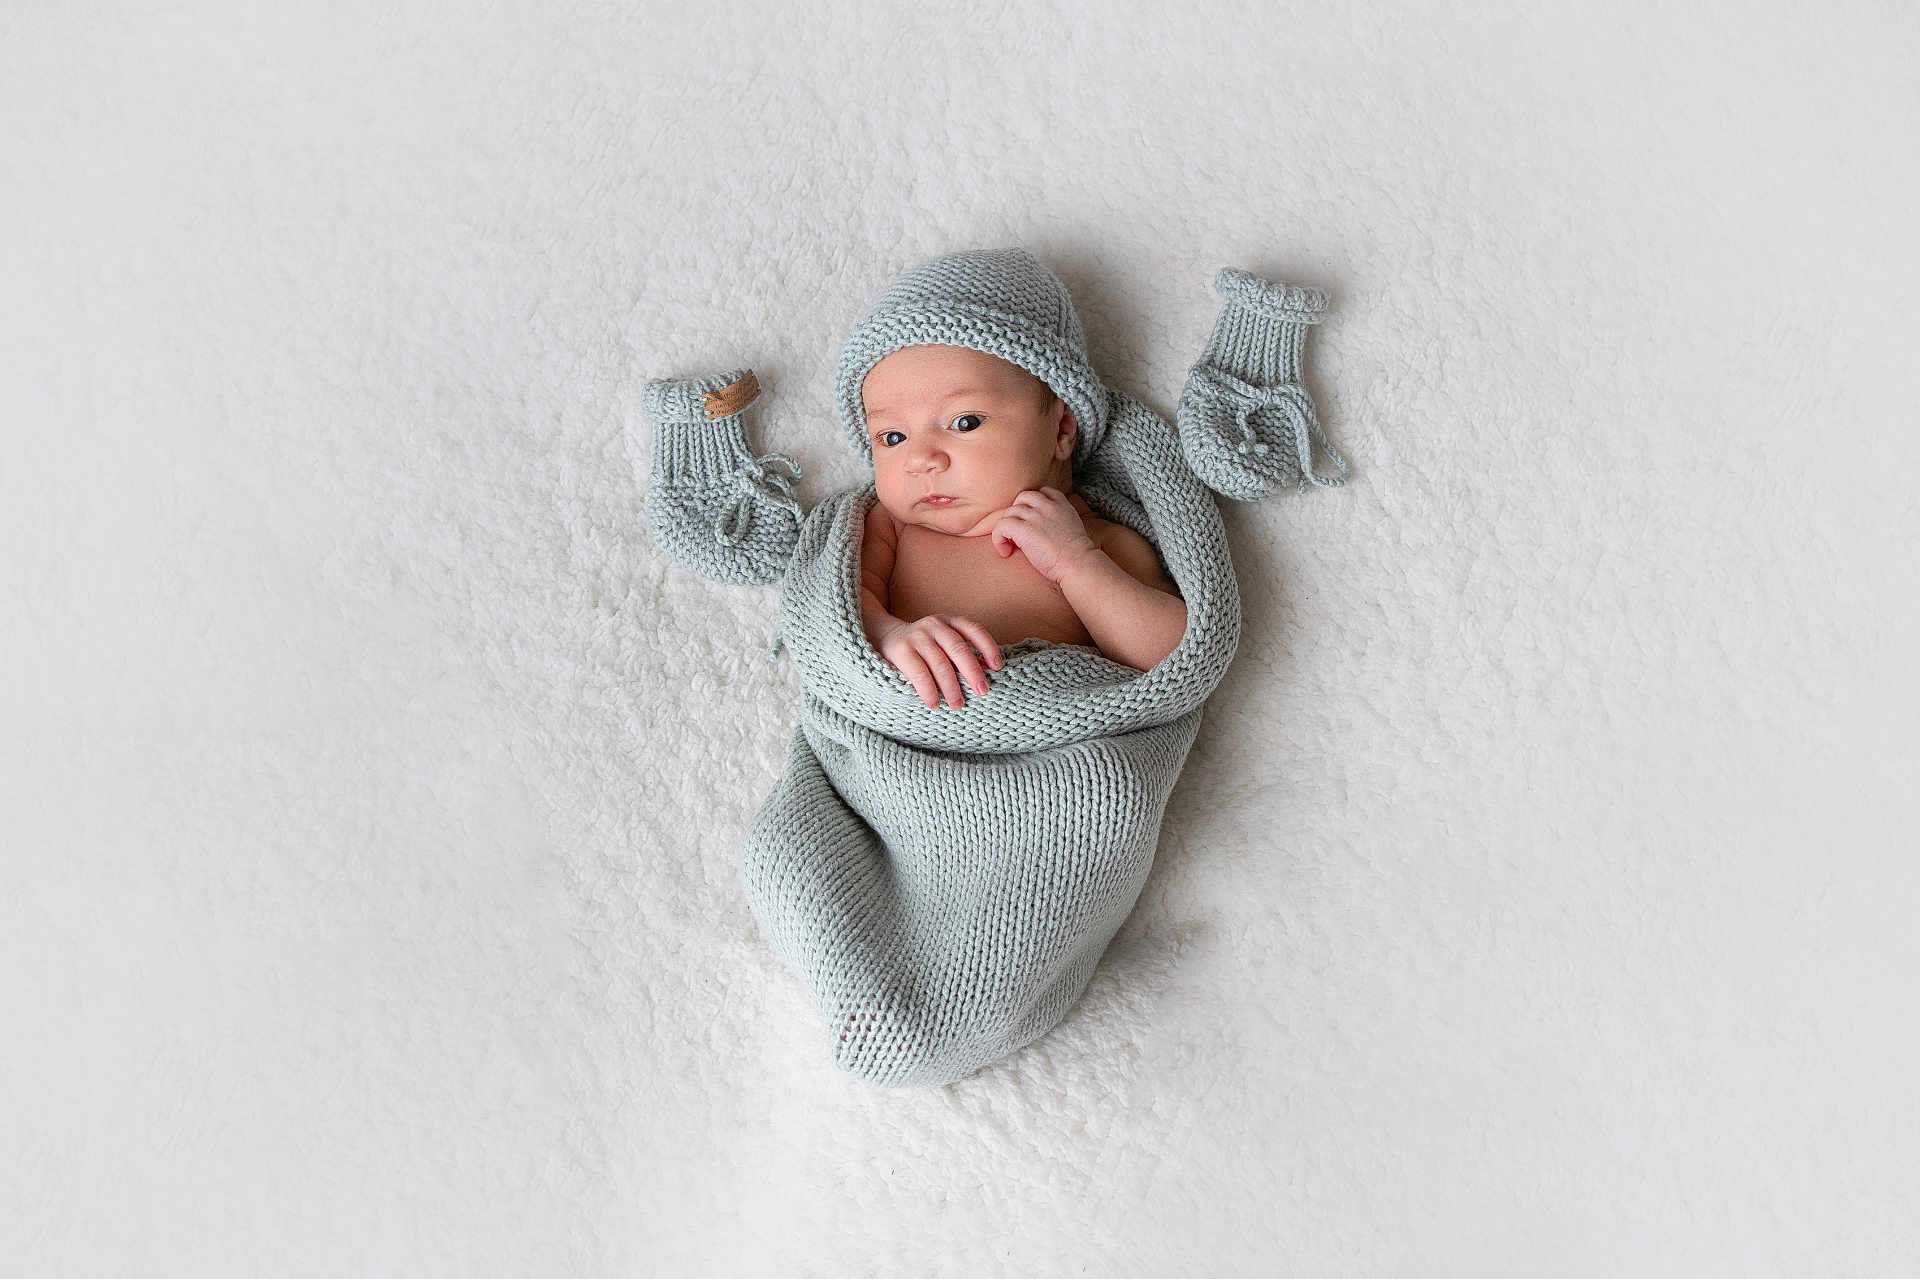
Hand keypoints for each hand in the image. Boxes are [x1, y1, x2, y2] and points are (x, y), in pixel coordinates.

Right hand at [874, 614, 1003, 709]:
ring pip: (940, 663)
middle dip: (972, 672)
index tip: (997, 667)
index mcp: (949, 622)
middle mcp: (935, 626)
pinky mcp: (901, 650)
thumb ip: (963, 655)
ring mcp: (917, 637)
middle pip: (959, 648)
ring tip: (957, 704)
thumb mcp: (944, 644)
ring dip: (951, 687)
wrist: (883, 636)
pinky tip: (934, 703)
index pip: (974, 630)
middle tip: (982, 692)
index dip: (988, 647)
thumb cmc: (923, 646)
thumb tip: (988, 672)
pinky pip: (919, 673)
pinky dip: (929, 690)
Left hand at [989, 487, 1099, 587]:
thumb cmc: (1076, 555)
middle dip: (1018, 514)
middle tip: (1019, 534)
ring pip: (1010, 511)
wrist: (1078, 564)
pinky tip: (1006, 552)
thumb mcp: (1073, 527)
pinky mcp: (1024, 529)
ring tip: (1012, 546)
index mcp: (1062, 504)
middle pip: (1022, 497)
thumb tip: (1043, 528)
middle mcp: (1048, 506)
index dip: (1033, 505)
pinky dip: (999, 538)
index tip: (1032, 522)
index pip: (1042, 491)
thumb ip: (1059, 519)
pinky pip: (1001, 525)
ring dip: (1007, 528)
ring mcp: (1035, 516)